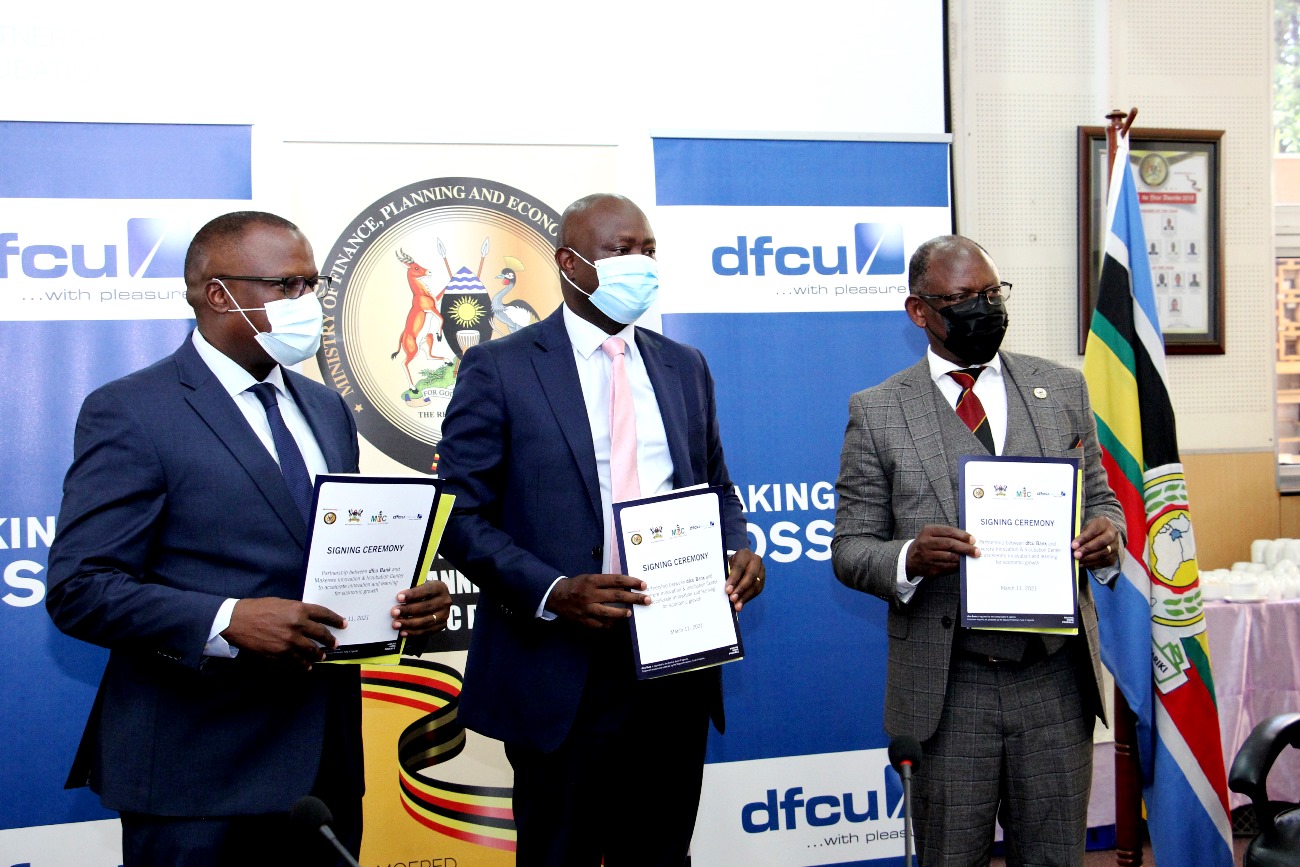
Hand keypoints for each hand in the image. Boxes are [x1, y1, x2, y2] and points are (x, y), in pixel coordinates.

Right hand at [222, 597, 343, 668]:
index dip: (335, 620)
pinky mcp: (281, 654)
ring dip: (319, 655)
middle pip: (321, 634)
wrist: (237, 621)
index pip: (324, 614)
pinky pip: (297, 662)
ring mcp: (290, 642)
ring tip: (322, 656)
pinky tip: (307, 666)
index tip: (343, 624)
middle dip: (330, 640)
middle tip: (334, 644)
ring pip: (312, 651)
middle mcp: (298, 625)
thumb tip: (310, 619)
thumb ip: (297, 611)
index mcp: (299, 609)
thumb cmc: (258, 609)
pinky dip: (303, 665)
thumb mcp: (282, 603)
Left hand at [392, 580, 451, 636]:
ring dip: (409, 623)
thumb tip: (396, 598)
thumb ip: (411, 591)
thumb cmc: (422, 592)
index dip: (412, 594)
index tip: (399, 597)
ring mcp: (445, 614)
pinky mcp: (442, 625)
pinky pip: (427, 631)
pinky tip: (403, 632)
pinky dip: (414, 632)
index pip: (426, 591)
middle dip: (408, 610)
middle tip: (394, 612)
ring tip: (396, 624)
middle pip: (426, 607)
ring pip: (426, 621)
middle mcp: (445, 601)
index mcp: (440, 587)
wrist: (433, 600)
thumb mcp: (419, 587)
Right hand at [545, 573, 648, 628]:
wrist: (556, 596)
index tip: (643, 584)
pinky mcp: (584, 620)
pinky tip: (617, 623)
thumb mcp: (589, 578)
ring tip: (631, 613)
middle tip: (647, 599)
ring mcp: (587, 609)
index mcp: (592, 581)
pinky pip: (600, 624)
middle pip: (616, 596)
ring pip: (609, 612)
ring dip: (622, 613)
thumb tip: (626, 587)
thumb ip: (605, 582)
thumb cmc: (577, 585)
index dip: (631, 582)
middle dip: (634, 598)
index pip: (616, 580)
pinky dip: (610, 624)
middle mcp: (590, 594)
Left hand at [725, 549, 764, 611]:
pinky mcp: (763, 580)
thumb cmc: (731, 563)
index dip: (734, 579)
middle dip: (741, 589)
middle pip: (751, 576)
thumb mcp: (727, 564)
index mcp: (744, 554)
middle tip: (732, 599)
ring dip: (745, 596)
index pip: (740, 567)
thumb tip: (723, 589)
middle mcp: (756, 560)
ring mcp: (761, 570)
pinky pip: (758, 590)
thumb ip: (726, 573)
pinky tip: (741, 603)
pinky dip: (749, 598)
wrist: (741, 560)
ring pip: (756, 585)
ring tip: (737, 605)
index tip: (727, 590)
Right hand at [906, 525, 979, 578]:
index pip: (948, 532)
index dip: (962, 536)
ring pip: (950, 557)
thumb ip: (947, 535)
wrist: (910, 559)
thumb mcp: (932, 534)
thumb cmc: (927, 543)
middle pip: (950, 544)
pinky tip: (962, 564)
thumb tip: (968, 541)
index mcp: (928, 531)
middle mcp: (926, 543)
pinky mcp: (930, 569)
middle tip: (977, 551)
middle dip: (965, 548)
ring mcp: (927, 557)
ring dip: (963, 558)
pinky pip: (947, 567)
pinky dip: (957, 566)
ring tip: (971, 558)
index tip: (973, 540)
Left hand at [1072, 517, 1120, 568]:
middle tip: (1076, 555)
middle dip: (1087, 549)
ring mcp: (1115, 546)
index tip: (1073, 545)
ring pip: (1103, 554)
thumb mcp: (1087, 527)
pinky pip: (1103, 562)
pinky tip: (1083, 564)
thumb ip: (1081, 534)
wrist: (1106, 535)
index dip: (1083, 538)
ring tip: (1078, 560)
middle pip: (1101, 543)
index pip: (1093, 531)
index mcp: (1104, 524)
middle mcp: (1112, 534)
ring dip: (1089, 558)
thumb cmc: (1092, 530)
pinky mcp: (1113, 557)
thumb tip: (1073, 545)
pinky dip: (1092, 564)